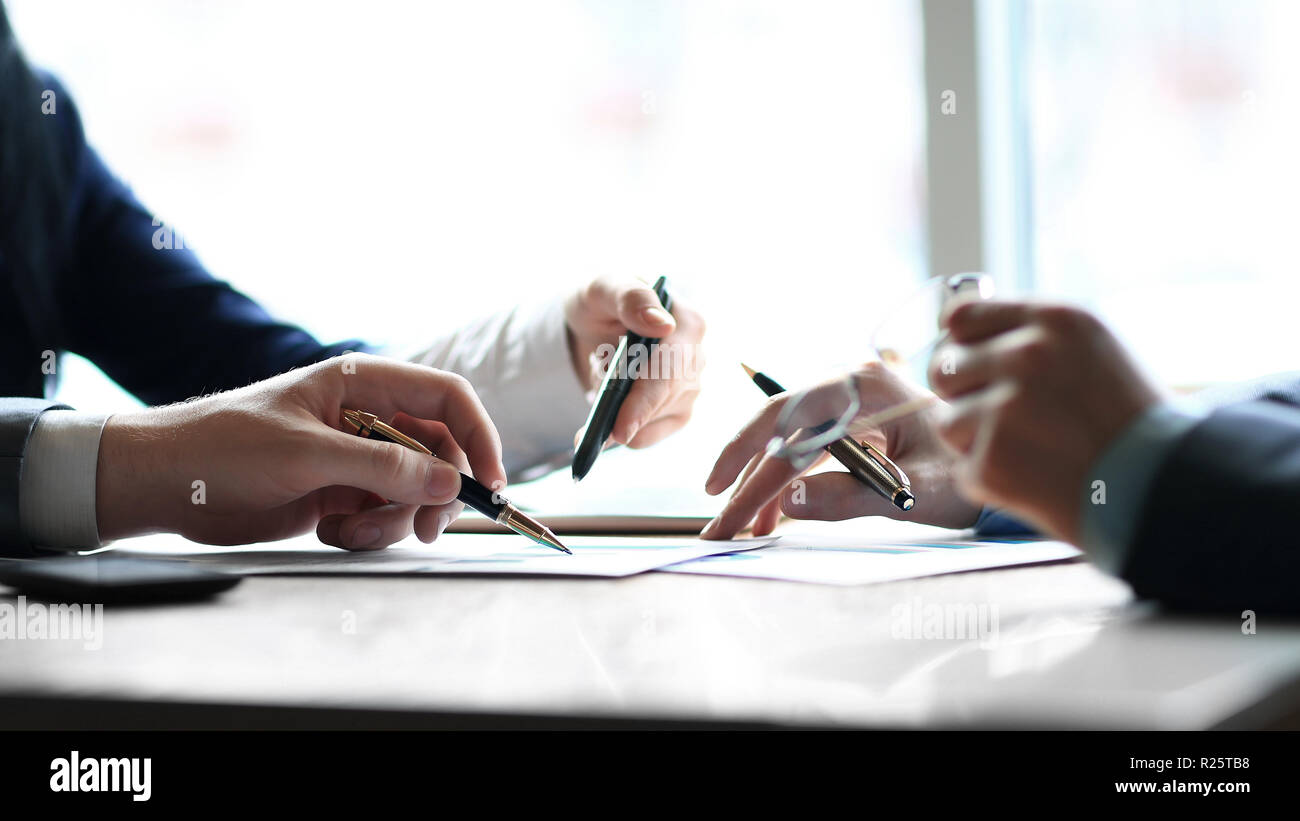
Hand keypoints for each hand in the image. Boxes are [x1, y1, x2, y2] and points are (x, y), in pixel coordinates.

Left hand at [95, 353, 507, 549]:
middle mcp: (368, 418)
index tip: (490, 483)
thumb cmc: (223, 447)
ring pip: (414, 491)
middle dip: (436, 493)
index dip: (478, 436)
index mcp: (363, 384)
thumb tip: (448, 482)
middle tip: (427, 528)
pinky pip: (384, 515)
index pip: (447, 399)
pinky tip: (330, 530)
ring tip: (351, 531)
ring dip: (395, 519)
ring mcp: (356, 458)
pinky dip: (368, 532)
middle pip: (439, 453)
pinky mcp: (341, 493)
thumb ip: (383, 468)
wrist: (163, 483)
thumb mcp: (308, 455)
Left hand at [564, 278, 705, 448]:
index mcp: (688, 323)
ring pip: (651, 422)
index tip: (620, 429)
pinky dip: (620, 429)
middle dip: (620, 408)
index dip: (645, 400)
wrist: (594, 324)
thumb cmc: (601, 301)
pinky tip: (609, 403)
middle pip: (662, 401)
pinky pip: (647, 437)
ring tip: (602, 374)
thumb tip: (661, 324)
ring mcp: (690, 388)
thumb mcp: (603, 287)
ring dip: (616, 409)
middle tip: (589, 411)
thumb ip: (630, 298)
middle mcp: (697, 358)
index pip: (672, 369)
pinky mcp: (676, 412)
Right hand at [699, 361, 981, 539]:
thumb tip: (786, 502)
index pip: (790, 427)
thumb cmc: (971, 471)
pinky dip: (787, 484)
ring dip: (763, 485)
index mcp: (864, 388)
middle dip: (744, 478)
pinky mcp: (853, 425)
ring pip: (787, 442)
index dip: (750, 466)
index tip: (724, 504)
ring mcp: (849, 404)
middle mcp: (850, 387)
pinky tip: (772, 518)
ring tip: (744, 531)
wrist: (1006, 458)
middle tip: (718, 525)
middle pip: (777, 429)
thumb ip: (849, 496)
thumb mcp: (915, 492)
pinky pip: (807, 452)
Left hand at [929, 301, 1160, 541]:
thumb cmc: (1132, 422)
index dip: (962, 345)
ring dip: (975, 440)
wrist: (1168, 489)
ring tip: (1030, 451)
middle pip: (944, 367)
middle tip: (1002, 416)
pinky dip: (992, 480)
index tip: (973, 364)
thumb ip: (1029, 335)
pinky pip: (964, 468)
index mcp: (1054, 319)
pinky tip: (1036, 480)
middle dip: (963, 393)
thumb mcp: (1094, 349)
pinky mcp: (993, 461)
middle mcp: (1026, 356)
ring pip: (948, 421)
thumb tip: (953, 328)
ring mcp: (1006, 409)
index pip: (962, 317)